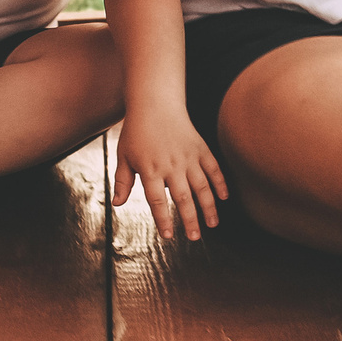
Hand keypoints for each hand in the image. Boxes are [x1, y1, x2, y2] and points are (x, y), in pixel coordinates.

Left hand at [116, 107, 228, 240]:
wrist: (155, 103)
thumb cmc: (136, 132)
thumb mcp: (124, 156)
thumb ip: (122, 181)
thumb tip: (118, 204)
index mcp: (150, 169)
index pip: (157, 200)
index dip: (163, 219)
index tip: (168, 235)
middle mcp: (171, 165)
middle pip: (183, 198)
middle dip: (190, 220)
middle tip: (194, 237)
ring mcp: (188, 157)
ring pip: (202, 187)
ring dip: (209, 207)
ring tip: (212, 224)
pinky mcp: (201, 148)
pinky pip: (214, 169)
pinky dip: (220, 184)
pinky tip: (224, 198)